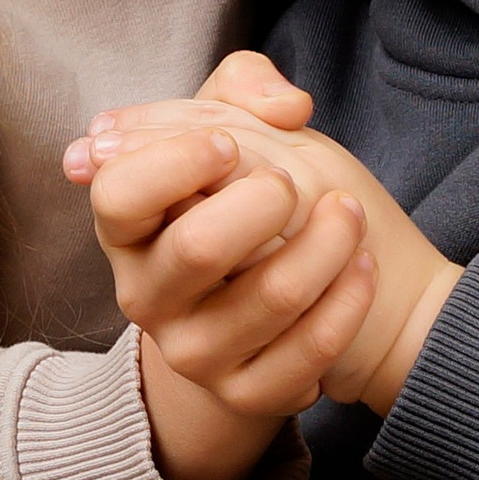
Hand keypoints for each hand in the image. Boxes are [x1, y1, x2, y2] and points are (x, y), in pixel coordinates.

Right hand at [75, 73, 460, 436]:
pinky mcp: (246, 393)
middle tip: (293, 184)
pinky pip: (309, 349)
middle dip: (267, 200)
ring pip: (273, 295)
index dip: (179, 159)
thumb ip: (244, 85)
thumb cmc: (256, 197)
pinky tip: (360, 265)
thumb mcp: (240, 128)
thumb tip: (281, 105)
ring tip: (349, 213)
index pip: (118, 194)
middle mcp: (146, 296)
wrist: (304, 293)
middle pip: (199, 248)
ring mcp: (193, 352)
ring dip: (330, 241)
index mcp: (128, 227)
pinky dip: (349, 298)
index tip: (231, 145)